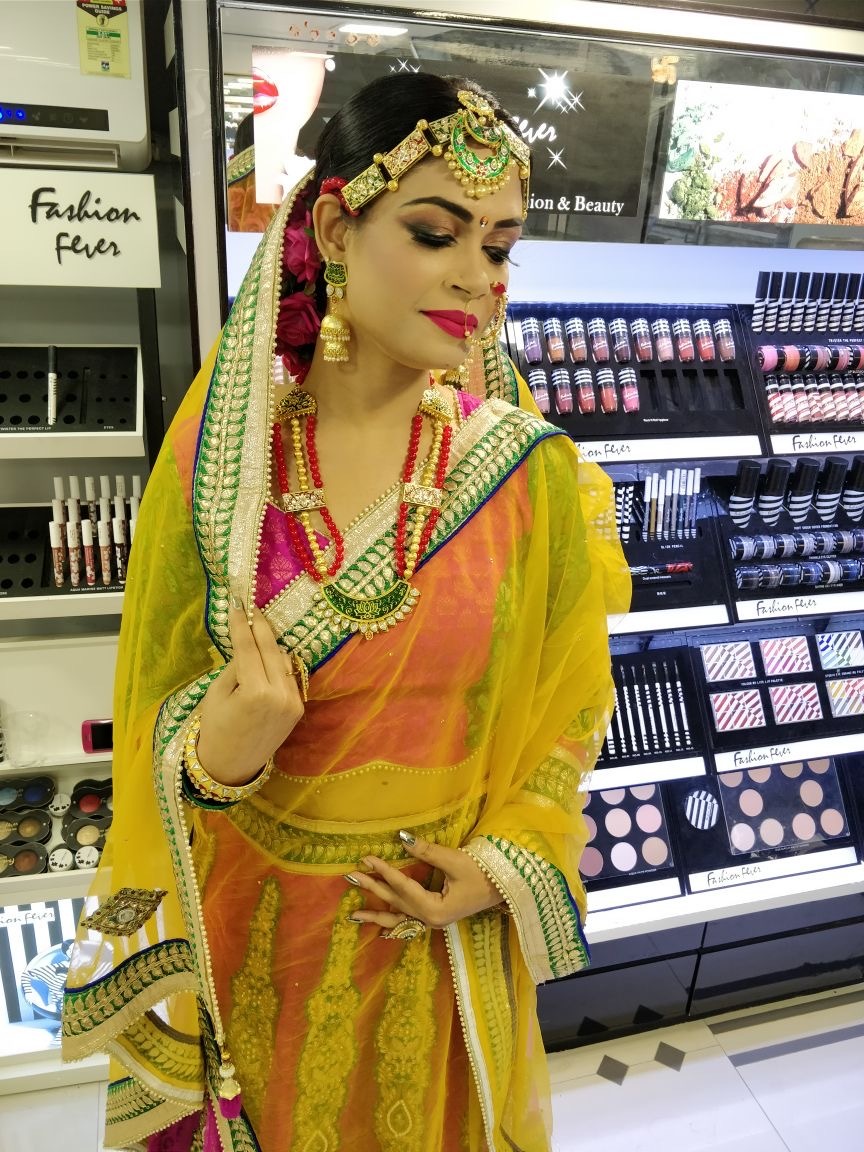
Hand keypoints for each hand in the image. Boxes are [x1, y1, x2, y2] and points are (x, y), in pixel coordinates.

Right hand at [196, 597, 303, 785]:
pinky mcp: (298, 708)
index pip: (249, 649)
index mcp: (255, 692)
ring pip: (283, 661)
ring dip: (270, 645)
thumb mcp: (216, 694)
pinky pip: (288, 677)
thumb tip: (248, 644)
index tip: (238, 605)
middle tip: (251, 609)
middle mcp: (280, 695)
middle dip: (260, 627)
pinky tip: (266, 658)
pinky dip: (277, 665)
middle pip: (271, 649)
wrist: (231, 765)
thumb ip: (235, 666)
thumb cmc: (215, 729)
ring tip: (256, 630)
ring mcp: (293, 702)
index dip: (242, 625)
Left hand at [345, 832, 501, 933]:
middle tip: (351, 876)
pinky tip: (378, 923)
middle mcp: (431, 920)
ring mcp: (432, 920)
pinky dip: (392, 919)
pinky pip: (408, 919)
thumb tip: (402, 838)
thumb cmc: (483, 873)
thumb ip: (427, 851)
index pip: (404, 888)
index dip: (385, 871)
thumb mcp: (454, 861)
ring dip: (376, 914)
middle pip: (396, 903)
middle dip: (373, 889)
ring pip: (399, 917)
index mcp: (436, 910)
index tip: (367, 859)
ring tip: (353, 915)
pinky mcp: (434, 916)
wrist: (504, 886)